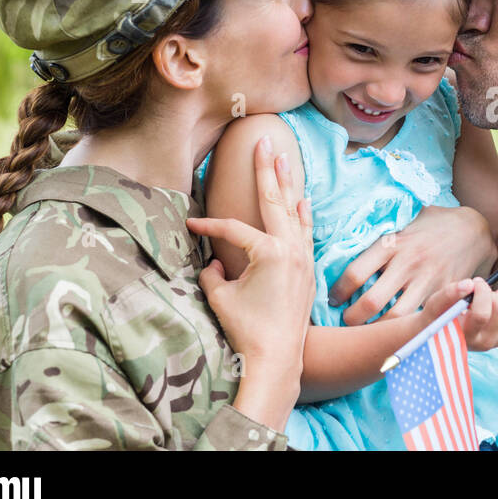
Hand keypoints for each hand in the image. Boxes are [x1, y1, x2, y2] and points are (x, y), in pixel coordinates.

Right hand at [186, 136, 314, 376]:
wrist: (278, 357)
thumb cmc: (247, 329)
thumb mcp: (221, 298)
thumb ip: (213, 274)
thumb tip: (215, 263)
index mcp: (269, 252)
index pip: (233, 228)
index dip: (209, 224)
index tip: (190, 224)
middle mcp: (291, 249)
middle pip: (275, 201)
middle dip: (267, 170)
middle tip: (264, 141)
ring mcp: (303, 258)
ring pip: (294, 213)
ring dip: (287, 185)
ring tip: (285, 159)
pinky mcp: (308, 270)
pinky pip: (305, 232)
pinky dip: (302, 215)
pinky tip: (303, 200)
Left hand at [333, 205, 497, 325]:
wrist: (474, 228)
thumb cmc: (432, 224)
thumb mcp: (403, 221)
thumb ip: (382, 239)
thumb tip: (346, 245)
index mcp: (391, 243)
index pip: (355, 273)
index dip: (339, 291)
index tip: (334, 299)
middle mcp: (407, 263)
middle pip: (371, 302)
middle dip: (353, 319)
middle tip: (347, 323)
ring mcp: (427, 280)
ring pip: (395, 317)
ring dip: (378, 330)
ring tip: (368, 334)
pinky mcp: (444, 292)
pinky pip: (421, 317)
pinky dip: (407, 328)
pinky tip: (397, 333)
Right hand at [420, 277, 497, 351]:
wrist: (442, 334)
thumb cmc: (438, 318)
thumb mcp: (435, 304)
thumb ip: (449, 293)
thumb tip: (469, 284)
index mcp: (466, 336)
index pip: (482, 314)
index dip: (481, 292)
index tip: (474, 283)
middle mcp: (485, 342)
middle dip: (490, 292)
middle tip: (477, 291)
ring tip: (485, 299)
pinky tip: (496, 303)